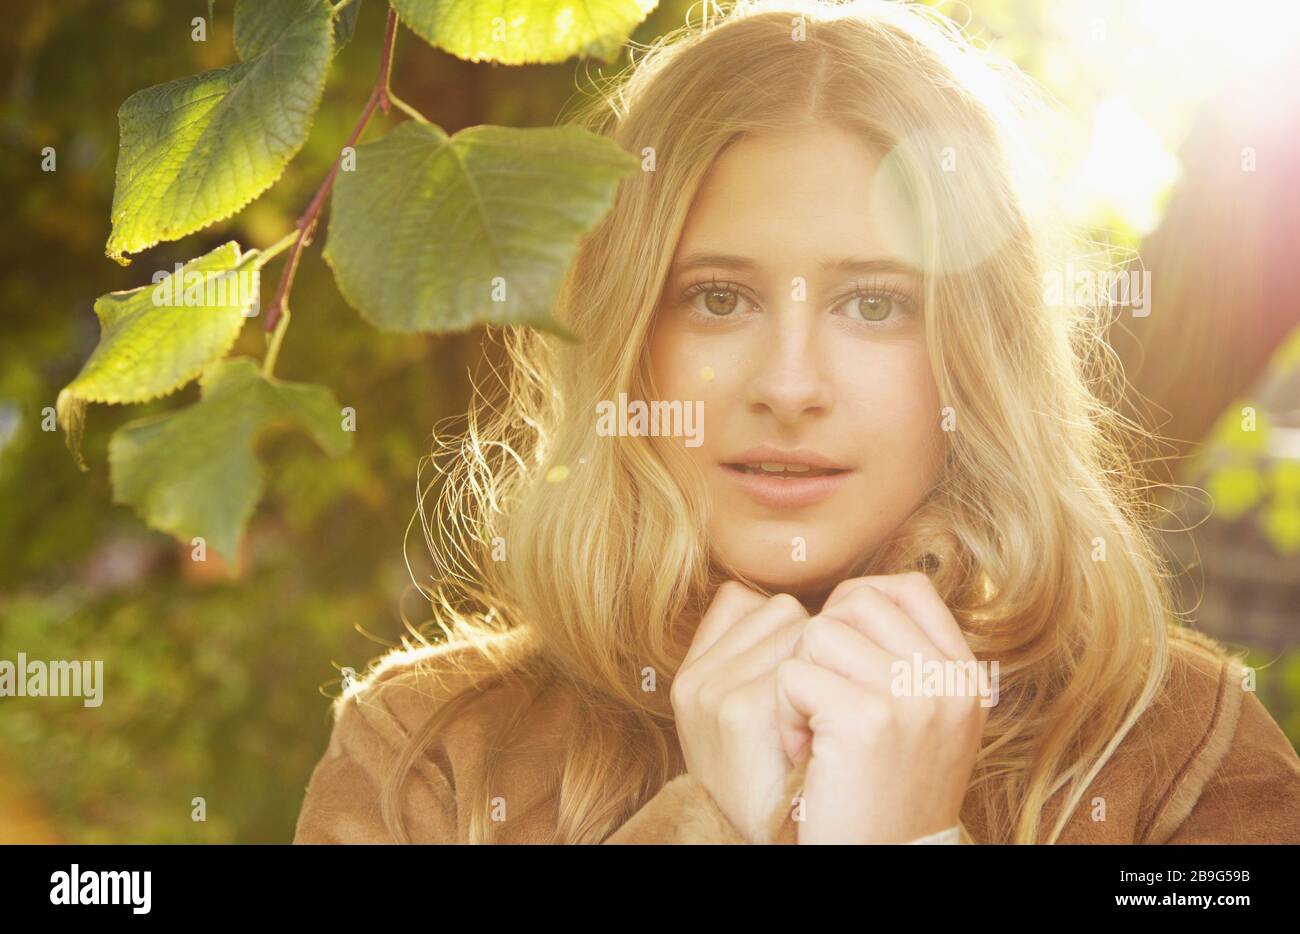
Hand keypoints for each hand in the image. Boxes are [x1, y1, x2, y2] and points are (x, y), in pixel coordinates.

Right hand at [671, 581, 808, 842]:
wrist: (781, 846)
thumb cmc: (781, 782)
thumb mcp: (747, 717)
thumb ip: (754, 654)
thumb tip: (792, 603)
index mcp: (693, 674)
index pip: (744, 599)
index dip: (784, 633)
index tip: (798, 680)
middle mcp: (695, 680)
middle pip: (782, 611)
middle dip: (812, 649)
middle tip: (818, 707)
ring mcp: (712, 694)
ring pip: (799, 629)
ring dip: (825, 666)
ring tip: (821, 721)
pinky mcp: (737, 712)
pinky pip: (805, 664)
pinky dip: (826, 694)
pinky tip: (821, 736)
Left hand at [775, 572, 987, 843]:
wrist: (882, 862)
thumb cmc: (882, 794)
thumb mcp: (919, 720)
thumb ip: (904, 658)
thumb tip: (854, 596)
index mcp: (965, 676)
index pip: (910, 588)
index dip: (858, 610)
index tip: (842, 662)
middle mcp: (949, 681)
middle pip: (857, 602)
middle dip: (823, 646)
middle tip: (826, 705)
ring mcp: (913, 698)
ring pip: (818, 633)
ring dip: (801, 683)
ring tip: (818, 733)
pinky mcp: (868, 720)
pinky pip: (792, 677)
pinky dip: (785, 717)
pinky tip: (807, 756)